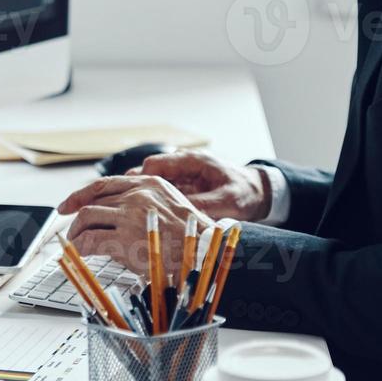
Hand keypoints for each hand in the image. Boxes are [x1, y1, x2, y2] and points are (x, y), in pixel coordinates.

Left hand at [56, 174, 212, 281]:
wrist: (207, 252)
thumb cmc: (193, 236)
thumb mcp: (172, 206)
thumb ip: (147, 202)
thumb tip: (120, 213)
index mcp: (149, 183)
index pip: (105, 184)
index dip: (81, 194)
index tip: (68, 204)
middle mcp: (138, 194)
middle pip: (93, 201)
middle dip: (77, 218)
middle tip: (71, 231)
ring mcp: (130, 215)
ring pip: (87, 216)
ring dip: (77, 232)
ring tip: (75, 244)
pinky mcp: (125, 238)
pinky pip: (90, 239)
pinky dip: (80, 247)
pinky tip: (80, 253)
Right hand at [127, 150, 270, 221]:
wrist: (258, 193)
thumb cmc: (246, 192)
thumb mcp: (229, 200)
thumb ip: (205, 204)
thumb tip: (181, 213)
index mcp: (191, 160)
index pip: (154, 164)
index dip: (141, 181)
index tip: (135, 200)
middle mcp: (181, 166)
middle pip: (147, 173)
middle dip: (135, 190)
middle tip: (123, 209)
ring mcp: (180, 177)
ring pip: (151, 185)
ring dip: (143, 198)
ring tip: (129, 216)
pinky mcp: (182, 190)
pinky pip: (161, 195)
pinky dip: (153, 204)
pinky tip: (147, 219)